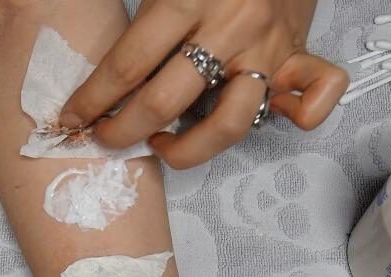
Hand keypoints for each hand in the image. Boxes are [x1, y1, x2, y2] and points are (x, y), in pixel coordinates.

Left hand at [59, 0, 349, 168]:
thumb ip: (136, 6)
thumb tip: (88, 49)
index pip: (128, 64)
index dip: (93, 99)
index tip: (75, 117)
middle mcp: (229, 28)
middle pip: (165, 102)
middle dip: (122, 132)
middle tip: (106, 138)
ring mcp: (268, 47)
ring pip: (230, 123)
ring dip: (189, 148)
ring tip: (164, 142)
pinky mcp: (300, 55)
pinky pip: (315, 99)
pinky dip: (301, 117)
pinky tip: (269, 117)